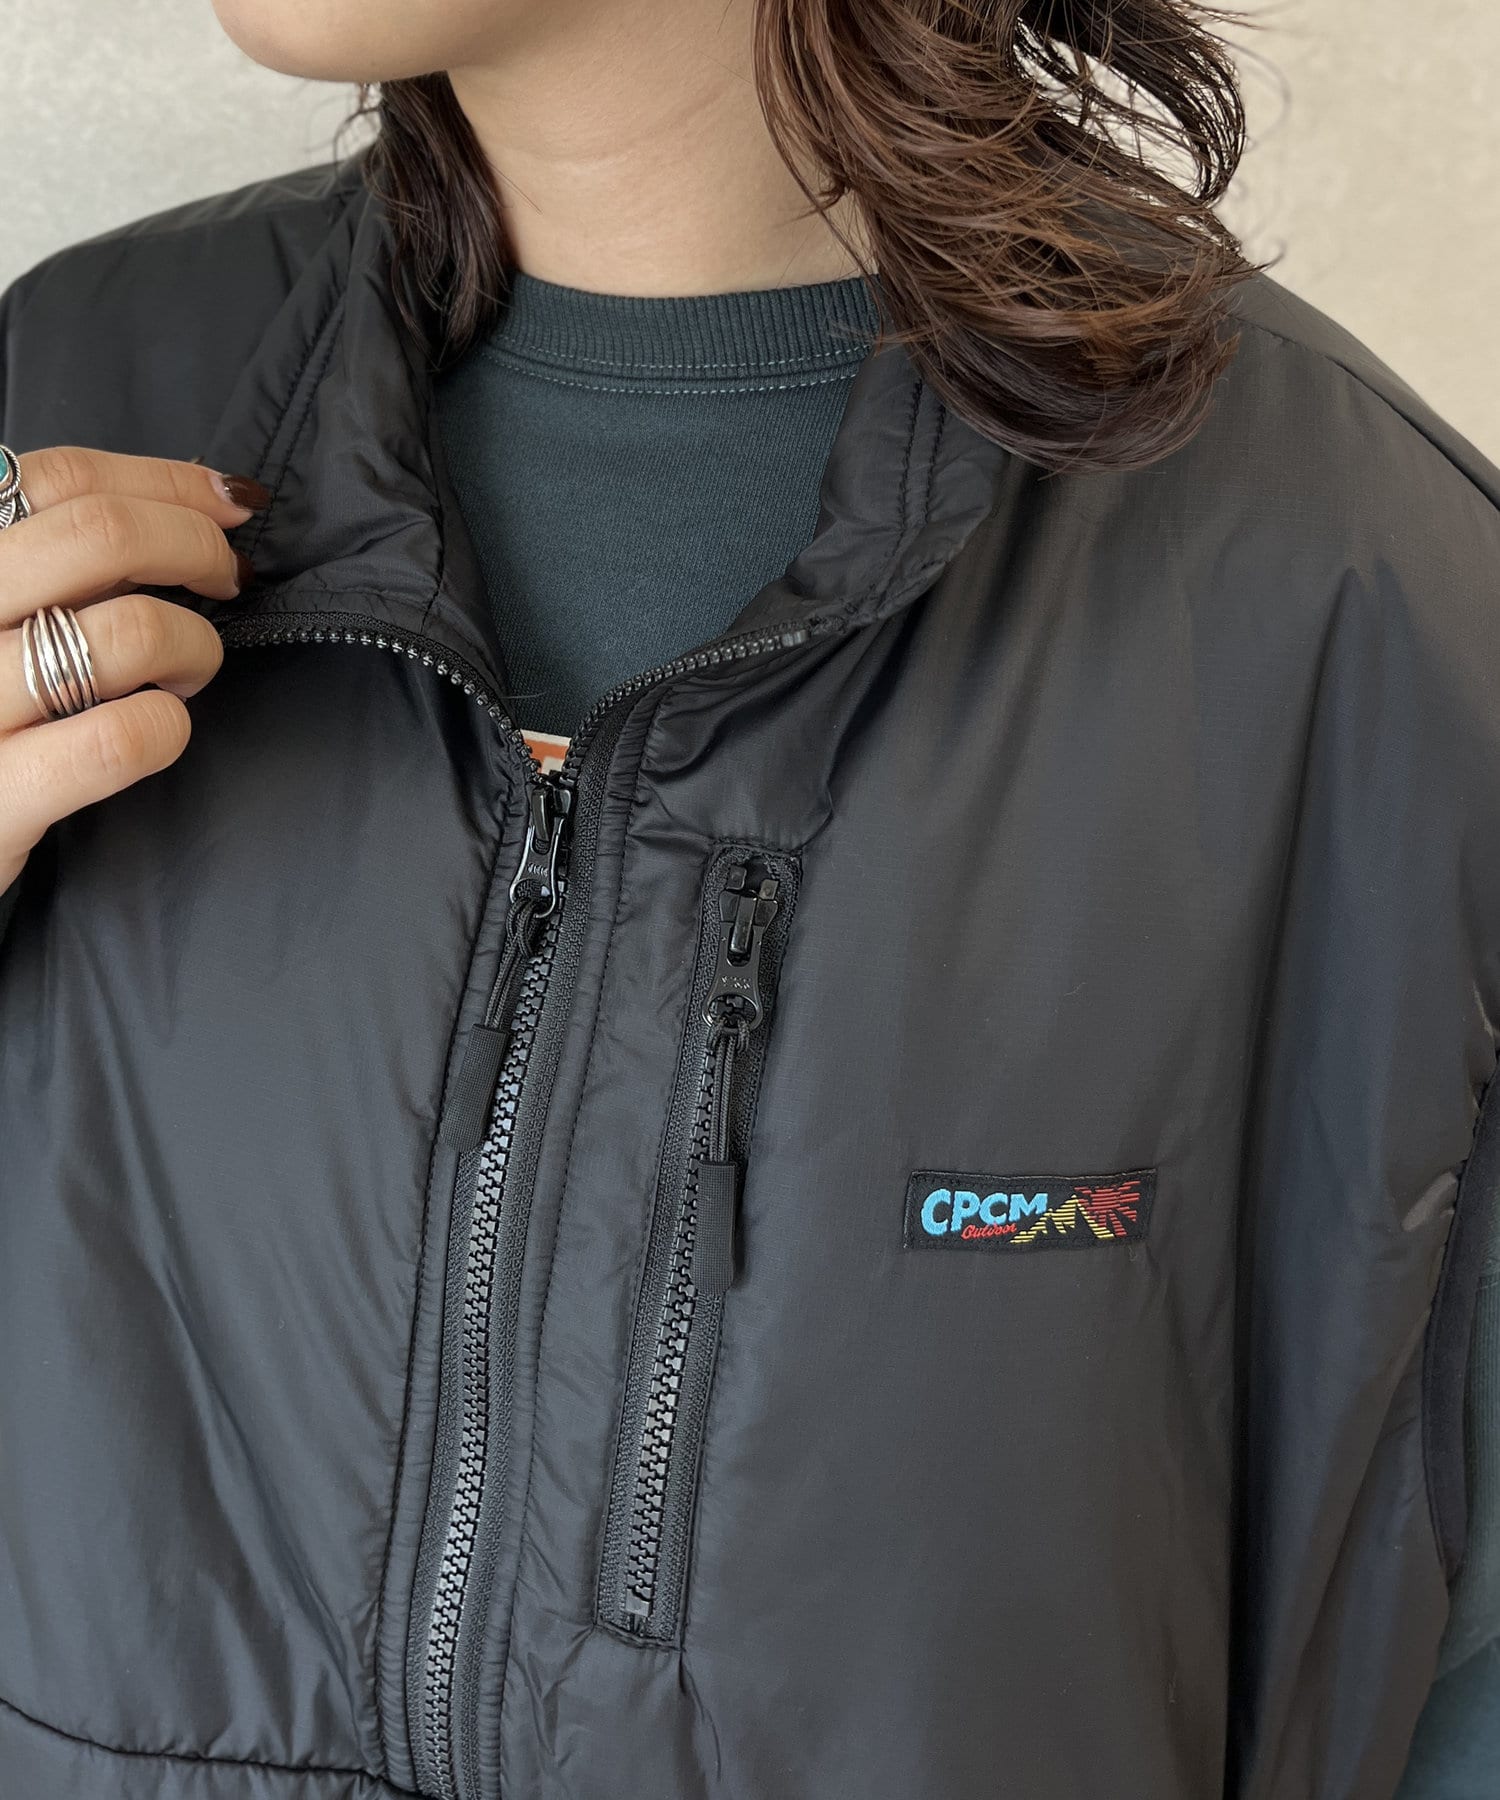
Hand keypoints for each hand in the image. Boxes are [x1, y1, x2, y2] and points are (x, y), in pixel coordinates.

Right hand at [0, 447, 266, 893]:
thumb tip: (195, 503)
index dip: (169, 482)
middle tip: (228, 580)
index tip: (233, 503)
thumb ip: (60, 557)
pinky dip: (168, 725)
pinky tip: (162, 727)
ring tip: (187, 670)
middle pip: (102, 534)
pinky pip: (119, 737)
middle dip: (197, 547)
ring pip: (128, 632)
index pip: (63, 477)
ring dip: (193, 645)